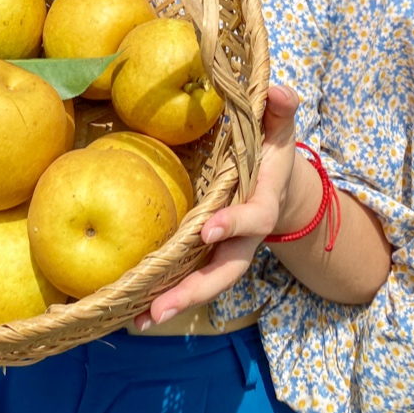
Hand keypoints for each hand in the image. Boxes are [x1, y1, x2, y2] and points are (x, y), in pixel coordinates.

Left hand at [134, 84, 307, 328]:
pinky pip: (188, 280)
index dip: (233, 224)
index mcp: (262, 201)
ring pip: (204, 284)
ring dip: (174, 302)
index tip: (207, 230)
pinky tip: (133, 315)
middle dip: (194, 289)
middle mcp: (245, 236)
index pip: (252, 218)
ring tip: (138, 321)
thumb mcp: (279, 125)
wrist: (279, 187)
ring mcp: (226, 251)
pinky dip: (165, 298)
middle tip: (160, 307)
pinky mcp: (207, 256)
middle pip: (225, 270)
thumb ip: (280, 109)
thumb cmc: (271, 151)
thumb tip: (280, 91)